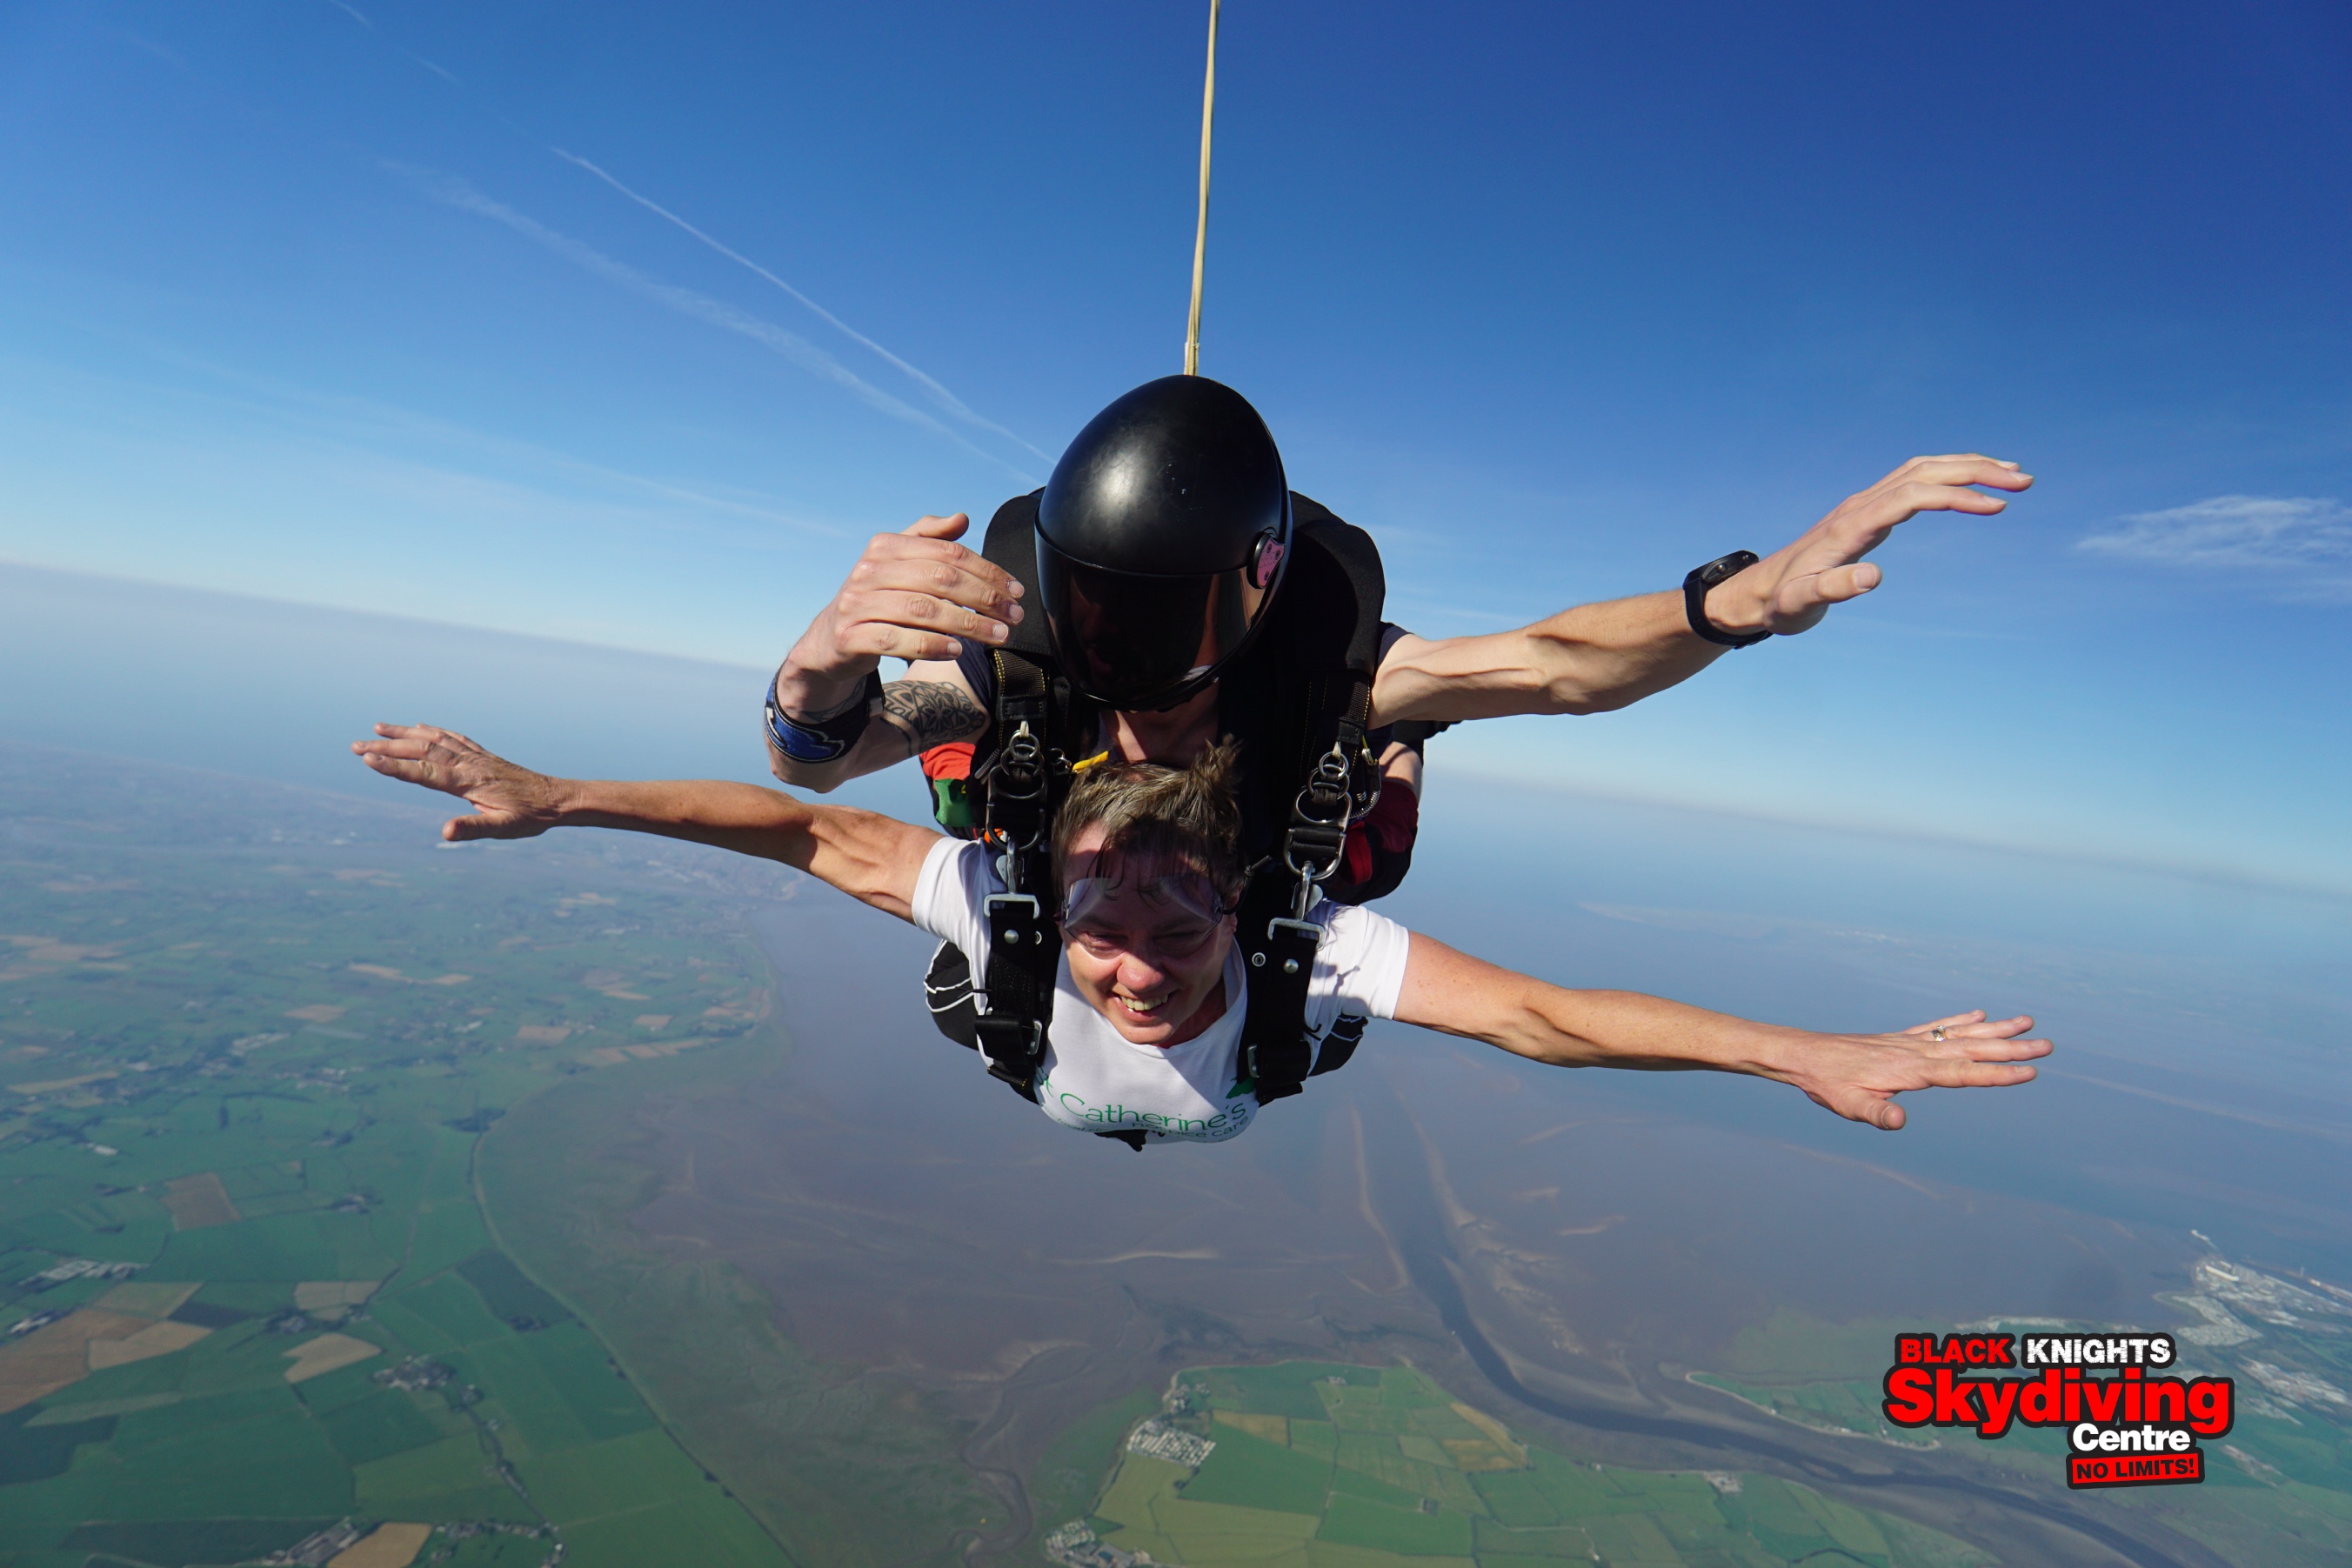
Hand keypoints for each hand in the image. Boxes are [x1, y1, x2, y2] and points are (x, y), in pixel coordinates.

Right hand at [351, 724, 566, 841]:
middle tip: (355, 745)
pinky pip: (452, 737)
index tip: (366, 758)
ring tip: (377, 727)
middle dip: (387, 747)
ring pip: (434, 738)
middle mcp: (468, 763)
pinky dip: (432, 730)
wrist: (557, 799)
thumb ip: (475, 828)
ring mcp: (475, 756)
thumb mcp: (504, 829)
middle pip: (421, 750)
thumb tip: (445, 832)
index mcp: (468, 781)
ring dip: (404, 733)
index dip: (394, 766)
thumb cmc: (530, 816)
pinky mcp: (483, 755)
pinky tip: (420, 727)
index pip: (423, 772)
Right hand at [774, 513, 1023, 716]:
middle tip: (1014, 616)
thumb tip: (961, 518)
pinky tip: (957, 650)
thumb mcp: (899, 563)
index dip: (987, 571)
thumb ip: (929, 539)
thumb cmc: (878, 598)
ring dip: (968, 625)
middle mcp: (869, 570)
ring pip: (923, 610)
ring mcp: (857, 604)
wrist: (831, 639)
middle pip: (940, 579)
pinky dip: (931, 645)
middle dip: (984, 598)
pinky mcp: (850, 637)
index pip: (948, 554)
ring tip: (997, 635)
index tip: (1016, 591)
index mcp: (885, 546)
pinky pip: (897, 640)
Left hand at [1708, 457, 2033, 635]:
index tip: (1997, 507)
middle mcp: (1860, 506)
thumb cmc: (1781, 603)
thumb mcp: (1801, 604)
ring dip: (1967, 466)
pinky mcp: (1867, 511)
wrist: (1757, 593)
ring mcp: (1863, 504)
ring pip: (1922, 469)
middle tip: (2025, 480)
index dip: (1955, 496)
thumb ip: (1832, 590)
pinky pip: (1914, 480)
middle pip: (1924, 471)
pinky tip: (1973, 483)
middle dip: (1976, 470)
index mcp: (1851, 526)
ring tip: (2014, 474)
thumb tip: (1873, 577)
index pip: (1912, 496)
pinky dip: (1948, 474)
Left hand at [1775, 1009, 2049, 1130]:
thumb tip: (1899, 1122)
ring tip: (2027, 1020)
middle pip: (1972, 1049)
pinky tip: (1979, 1014)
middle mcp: (1915, 1051)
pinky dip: (1959, 1020)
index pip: (1963, 1073)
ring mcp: (1909, 1042)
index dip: (1997, 1074)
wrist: (1804, 1054)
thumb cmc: (1827, 1083)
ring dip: (1995, 1030)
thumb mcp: (1849, 1105)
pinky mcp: (1899, 1038)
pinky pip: (1936, 1027)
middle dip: (2011, 1049)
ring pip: (1960, 1034)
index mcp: (1911, 1069)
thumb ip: (1876, 1114)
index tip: (2030, 1072)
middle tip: (2048, 1044)